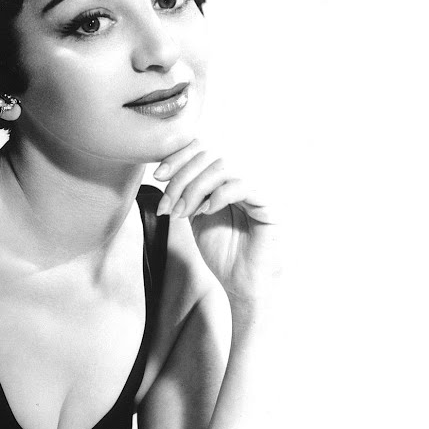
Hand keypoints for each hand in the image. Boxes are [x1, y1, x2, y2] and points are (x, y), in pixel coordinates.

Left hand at [154, 139, 282, 305]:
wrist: (241, 282)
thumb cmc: (221, 250)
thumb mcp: (194, 214)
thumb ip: (185, 190)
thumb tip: (164, 170)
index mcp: (227, 174)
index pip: (203, 146)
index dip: (178, 156)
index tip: (158, 176)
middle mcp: (245, 174)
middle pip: (209, 153)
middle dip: (181, 178)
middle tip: (167, 206)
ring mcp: (259, 186)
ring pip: (223, 166)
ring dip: (194, 189)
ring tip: (182, 213)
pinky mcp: (269, 203)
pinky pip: (243, 185)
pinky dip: (218, 195)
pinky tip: (206, 211)